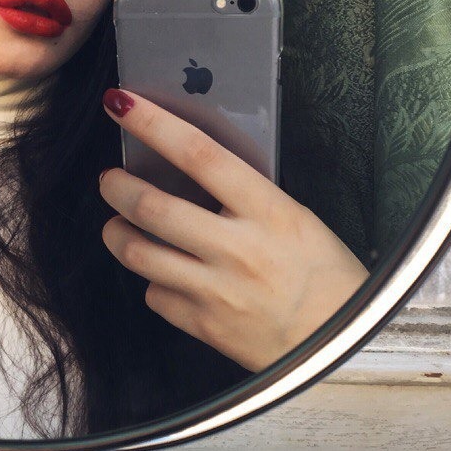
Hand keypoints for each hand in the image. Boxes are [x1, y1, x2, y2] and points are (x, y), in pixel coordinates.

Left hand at [99, 88, 369, 371]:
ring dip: (117, 232)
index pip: (199, 154)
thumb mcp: (295, 218)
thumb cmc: (325, 275)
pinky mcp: (204, 327)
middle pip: (154, 207)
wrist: (340, 346)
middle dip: (117, 186)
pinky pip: (155, 296)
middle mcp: (238, 249)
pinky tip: (163, 273)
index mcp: (268, 211)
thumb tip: (190, 168)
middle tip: (110, 178)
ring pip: (139, 254)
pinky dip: (152, 281)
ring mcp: (217, 291)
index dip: (153, 124)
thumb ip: (245, 195)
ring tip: (118, 224)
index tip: (122, 103)